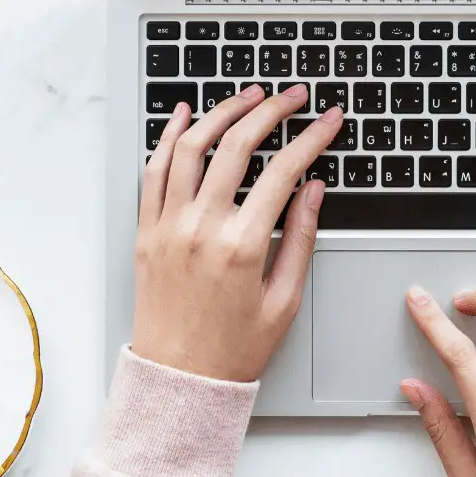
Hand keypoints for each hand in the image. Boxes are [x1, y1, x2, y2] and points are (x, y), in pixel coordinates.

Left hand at [132, 83, 342, 381]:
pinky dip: (169, 137)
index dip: (312, 137)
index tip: (328, 120)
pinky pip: (153, 171)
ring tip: (248, 96)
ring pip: (192, 147)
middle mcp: (201, 228)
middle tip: (293, 96)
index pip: (284, 170)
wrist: (179, 380)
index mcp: (242, 246)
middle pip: (238, 144)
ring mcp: (169, 226)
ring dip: (221, 111)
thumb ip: (301, 237)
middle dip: (272, 110)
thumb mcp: (285, 299)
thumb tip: (314, 188)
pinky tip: (185, 116)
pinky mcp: (147, 231)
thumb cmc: (234, 348)